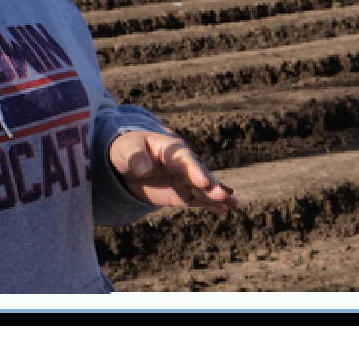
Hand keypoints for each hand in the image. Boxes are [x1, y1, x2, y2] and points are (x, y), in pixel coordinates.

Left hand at [104, 128, 235, 213]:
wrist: (126, 161)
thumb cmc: (127, 150)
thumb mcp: (126, 150)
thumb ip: (135, 157)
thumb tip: (144, 168)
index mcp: (171, 149)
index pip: (185, 160)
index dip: (195, 170)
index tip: (204, 182)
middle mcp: (182, 163)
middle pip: (199, 174)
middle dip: (211, 185)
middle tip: (224, 195)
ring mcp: (183, 178)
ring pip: (202, 188)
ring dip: (216, 195)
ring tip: (233, 204)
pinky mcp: (181, 193)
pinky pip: (197, 199)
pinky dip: (210, 204)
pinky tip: (223, 210)